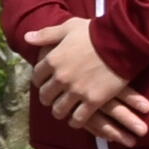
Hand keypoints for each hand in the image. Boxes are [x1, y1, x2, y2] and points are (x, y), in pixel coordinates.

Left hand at [26, 18, 148, 145]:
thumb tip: (27, 37)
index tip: (44, 82)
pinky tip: (77, 120)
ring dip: (59, 111)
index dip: (40, 81)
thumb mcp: (68, 28)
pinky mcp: (93, 101)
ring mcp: (76, 91)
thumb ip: (46, 35)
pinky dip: (76, 121)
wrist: (122, 42)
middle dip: (48, 98)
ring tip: (63, 111)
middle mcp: (61, 78)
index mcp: (52, 60)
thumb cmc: (95, 32)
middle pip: (46, 95)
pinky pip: (79, 118)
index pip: (37, 76)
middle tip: (53, 99)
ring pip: (59, 109)